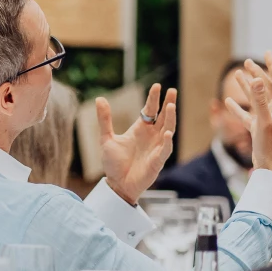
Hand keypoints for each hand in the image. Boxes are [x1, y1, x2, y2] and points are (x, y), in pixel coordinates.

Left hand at [97, 83, 176, 205]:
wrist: (117, 184)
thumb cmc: (114, 163)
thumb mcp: (107, 138)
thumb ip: (104, 119)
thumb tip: (100, 98)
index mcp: (140, 130)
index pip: (150, 111)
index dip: (154, 99)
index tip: (158, 86)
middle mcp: (151, 136)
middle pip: (162, 117)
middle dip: (168, 104)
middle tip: (172, 90)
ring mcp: (156, 148)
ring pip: (167, 130)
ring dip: (169, 119)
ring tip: (170, 106)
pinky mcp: (157, 161)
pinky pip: (165, 150)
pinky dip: (167, 142)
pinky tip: (168, 133)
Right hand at [225, 53, 271, 178]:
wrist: (271, 171)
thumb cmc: (270, 148)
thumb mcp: (263, 122)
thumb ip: (260, 100)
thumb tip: (258, 79)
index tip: (267, 52)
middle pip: (267, 87)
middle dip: (258, 74)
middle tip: (247, 63)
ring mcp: (267, 120)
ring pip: (256, 99)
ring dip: (247, 87)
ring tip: (237, 76)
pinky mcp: (258, 130)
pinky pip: (246, 114)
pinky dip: (238, 107)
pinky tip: (228, 103)